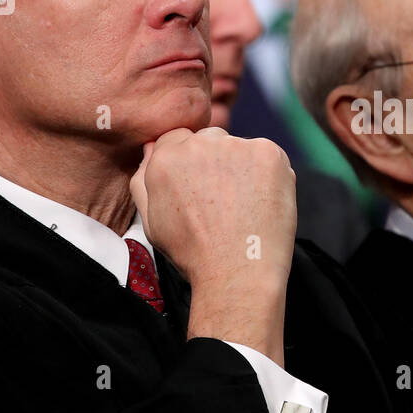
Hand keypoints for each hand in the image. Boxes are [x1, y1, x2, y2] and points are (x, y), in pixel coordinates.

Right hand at [130, 127, 295, 365]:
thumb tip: (150, 147)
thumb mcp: (152, 220)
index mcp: (165, 158)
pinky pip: (267, 156)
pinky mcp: (268, 153)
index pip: (178, 140)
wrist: (237, 272)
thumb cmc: (194, 253)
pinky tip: (262, 202)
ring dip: (242, 167)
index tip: (202, 189)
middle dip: (216, 163)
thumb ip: (144, 180)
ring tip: (244, 206)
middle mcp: (198, 144)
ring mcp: (235, 146)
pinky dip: (269, 174)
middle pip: (209, 140)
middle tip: (224, 201)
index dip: (192, 166)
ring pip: (239, 148)